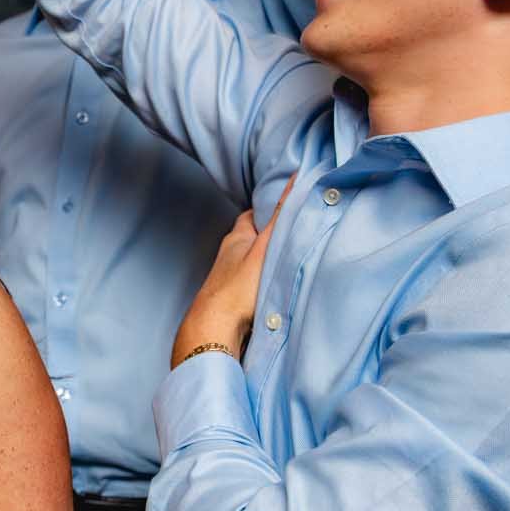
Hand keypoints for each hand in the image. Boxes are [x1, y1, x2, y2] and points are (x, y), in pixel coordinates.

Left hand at [170, 178, 292, 367]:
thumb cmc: (239, 289)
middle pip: (252, 240)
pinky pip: (252, 285)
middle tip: (292, 235)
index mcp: (236, 239)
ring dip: (267, 262)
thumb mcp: (266, 247)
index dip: (268, 209)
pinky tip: (277, 289)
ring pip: (252, 264)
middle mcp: (229, 256)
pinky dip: (264, 283)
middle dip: (270, 237)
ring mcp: (229, 279)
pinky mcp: (233, 300)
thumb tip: (293, 180)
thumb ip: (281, 217)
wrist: (216, 330)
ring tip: (290, 262)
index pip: (252, 215)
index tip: (286, 206)